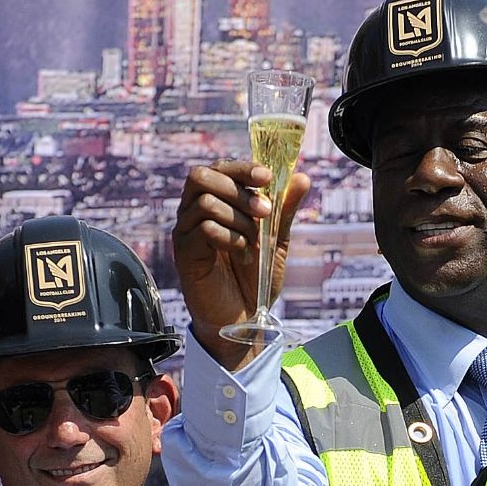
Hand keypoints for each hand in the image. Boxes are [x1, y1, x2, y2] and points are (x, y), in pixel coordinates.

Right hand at [173, 160, 310, 369]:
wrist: (245, 317)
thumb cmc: (255, 277)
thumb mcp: (276, 239)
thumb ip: (285, 209)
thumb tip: (302, 177)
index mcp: (215, 202)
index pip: (220, 167)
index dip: (243, 167)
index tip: (267, 178)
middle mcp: (194, 211)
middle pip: (201, 176)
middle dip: (237, 188)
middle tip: (264, 212)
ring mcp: (185, 231)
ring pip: (205, 202)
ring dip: (239, 219)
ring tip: (254, 241)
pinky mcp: (184, 253)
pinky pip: (203, 229)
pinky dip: (230, 238)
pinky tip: (242, 254)